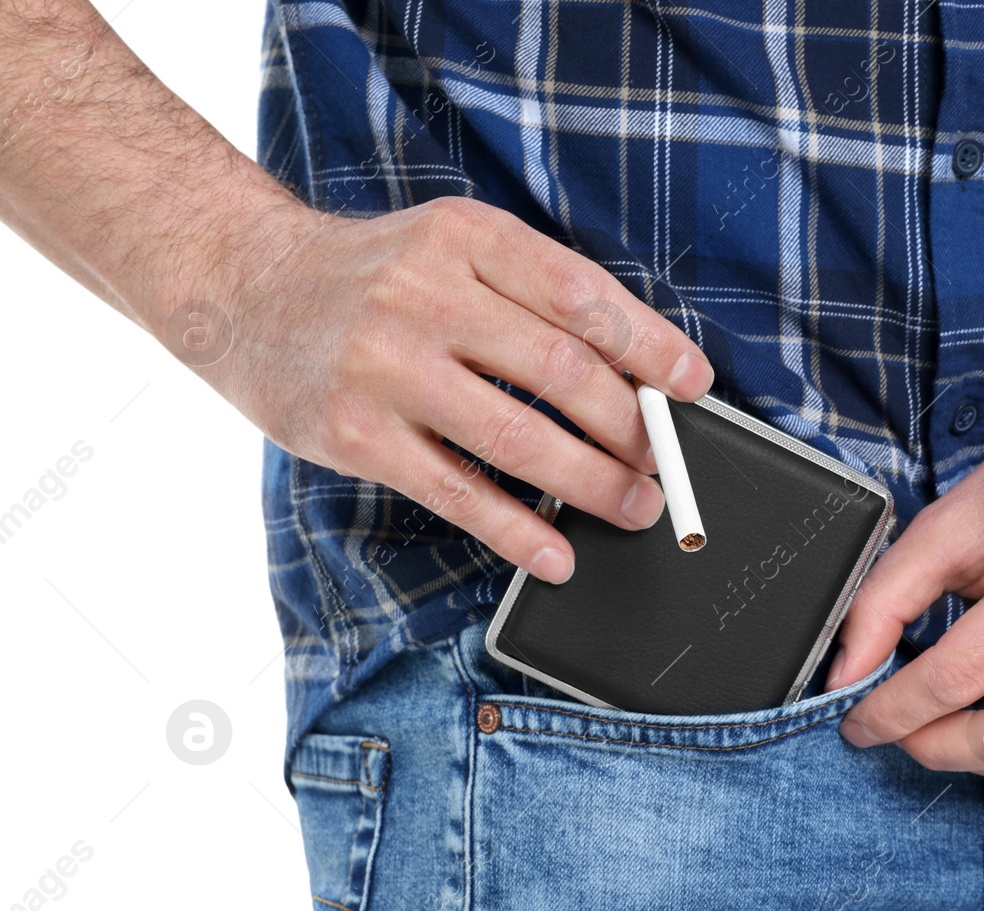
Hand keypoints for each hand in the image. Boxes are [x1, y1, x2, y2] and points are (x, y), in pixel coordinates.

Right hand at [185, 197, 714, 583]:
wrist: (244, 290)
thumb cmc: (372, 277)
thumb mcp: (451, 246)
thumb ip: (531, 293)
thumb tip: (636, 372)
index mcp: (466, 237)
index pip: (580, 294)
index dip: (649, 346)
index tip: (693, 384)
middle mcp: (424, 294)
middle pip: (559, 370)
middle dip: (630, 428)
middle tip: (665, 464)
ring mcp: (386, 365)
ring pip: (518, 439)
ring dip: (592, 484)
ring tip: (636, 507)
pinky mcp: (355, 433)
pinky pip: (458, 493)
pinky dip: (519, 531)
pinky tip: (559, 554)